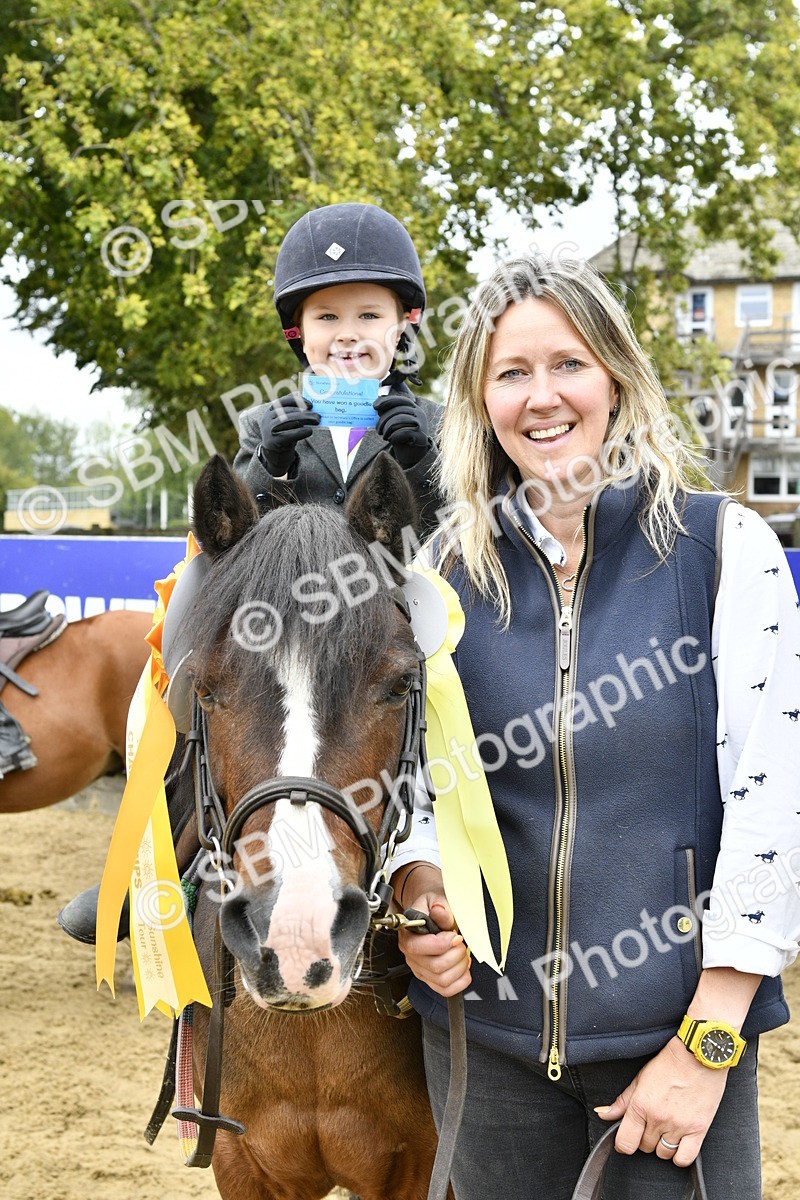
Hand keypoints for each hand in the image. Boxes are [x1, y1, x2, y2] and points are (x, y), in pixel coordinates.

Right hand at [257, 395, 320, 475]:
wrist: (274, 452)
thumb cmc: (285, 433)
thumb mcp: (288, 422)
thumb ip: (296, 415)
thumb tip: (312, 410)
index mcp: (272, 410)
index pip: (284, 401)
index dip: (298, 401)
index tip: (310, 405)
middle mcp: (268, 417)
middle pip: (288, 411)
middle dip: (305, 413)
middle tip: (318, 416)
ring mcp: (269, 429)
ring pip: (288, 420)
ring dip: (305, 419)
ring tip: (317, 421)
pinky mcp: (273, 440)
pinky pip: (289, 434)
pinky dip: (301, 432)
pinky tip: (309, 431)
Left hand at [374, 392, 429, 467]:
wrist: (413, 453)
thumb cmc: (402, 435)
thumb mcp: (395, 422)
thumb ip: (389, 413)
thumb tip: (377, 405)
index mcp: (413, 407)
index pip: (400, 400)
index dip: (387, 401)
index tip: (374, 406)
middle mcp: (419, 413)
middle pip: (397, 410)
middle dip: (384, 420)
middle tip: (378, 430)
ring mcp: (421, 424)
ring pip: (399, 420)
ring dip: (387, 429)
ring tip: (385, 436)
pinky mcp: (421, 436)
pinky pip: (403, 432)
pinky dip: (394, 436)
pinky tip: (391, 440)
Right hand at [397, 875, 470, 997]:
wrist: (432, 911)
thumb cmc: (432, 905)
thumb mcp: (436, 899)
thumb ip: (441, 908)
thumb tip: (439, 911)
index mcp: (408, 934)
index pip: (418, 948)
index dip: (442, 944)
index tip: (454, 935)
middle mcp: (411, 955)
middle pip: (435, 967)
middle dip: (456, 954)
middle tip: (460, 942)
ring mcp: (421, 969)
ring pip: (442, 980)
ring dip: (460, 967)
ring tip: (462, 953)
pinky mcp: (431, 978)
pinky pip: (446, 990)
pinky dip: (460, 981)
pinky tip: (462, 966)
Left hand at [594, 1036, 728, 1166]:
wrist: (698, 1055)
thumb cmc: (669, 1064)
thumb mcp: (640, 1078)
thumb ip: (621, 1101)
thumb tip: (603, 1114)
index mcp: (641, 1105)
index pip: (625, 1142)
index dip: (623, 1144)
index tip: (626, 1140)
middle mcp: (658, 1118)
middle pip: (644, 1147)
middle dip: (644, 1138)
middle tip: (651, 1124)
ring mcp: (679, 1126)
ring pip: (663, 1154)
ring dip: (662, 1146)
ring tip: (665, 1129)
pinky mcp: (698, 1130)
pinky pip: (685, 1159)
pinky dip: (680, 1157)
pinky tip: (678, 1144)